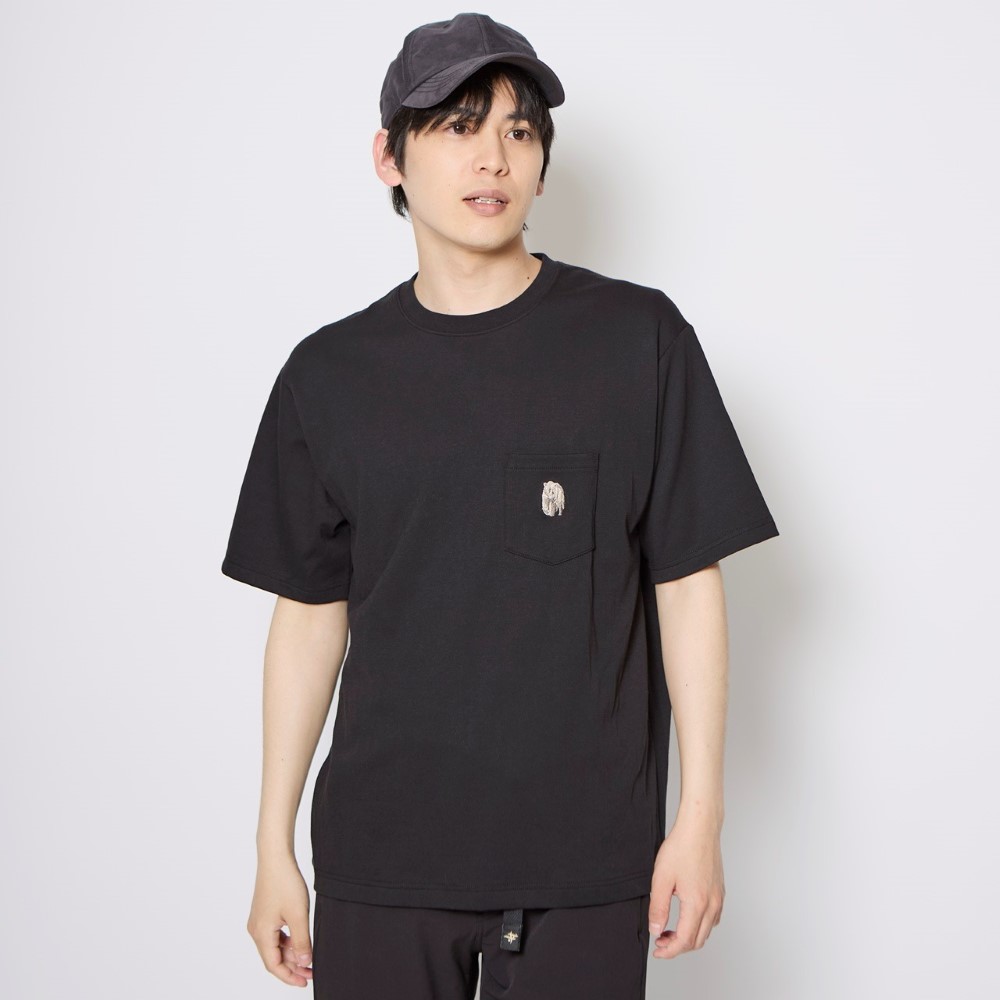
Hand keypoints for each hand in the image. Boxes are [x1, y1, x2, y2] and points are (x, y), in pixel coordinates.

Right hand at [246, 853, 313, 986]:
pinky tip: (300, 940)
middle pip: (273, 957)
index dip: (289, 976)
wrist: (275, 857)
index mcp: (261, 934)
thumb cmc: (285, 882)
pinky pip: (275, 934)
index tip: (305, 981)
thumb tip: (304, 964)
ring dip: (290, 953)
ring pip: (275, 946)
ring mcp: (259, 921)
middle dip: (292, 966)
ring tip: (308, 956)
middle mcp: (256, 930)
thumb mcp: (298, 915)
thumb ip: (301, 942)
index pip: (273, 966)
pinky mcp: (263, 913)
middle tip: (311, 971)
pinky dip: (287, 940)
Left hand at [647, 813, 724, 958]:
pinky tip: (686, 916)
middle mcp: (712, 905)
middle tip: (660, 939)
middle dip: (678, 946)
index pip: (684, 941)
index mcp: (697, 904)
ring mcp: (718, 898)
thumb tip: (656, 929)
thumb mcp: (661, 879)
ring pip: (707, 931)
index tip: (657, 950)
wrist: (699, 828)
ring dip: (689, 936)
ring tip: (670, 928)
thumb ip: (658, 907)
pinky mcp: (720, 891)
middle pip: (697, 941)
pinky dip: (699, 925)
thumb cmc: (681, 847)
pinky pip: (713, 918)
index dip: (669, 951)